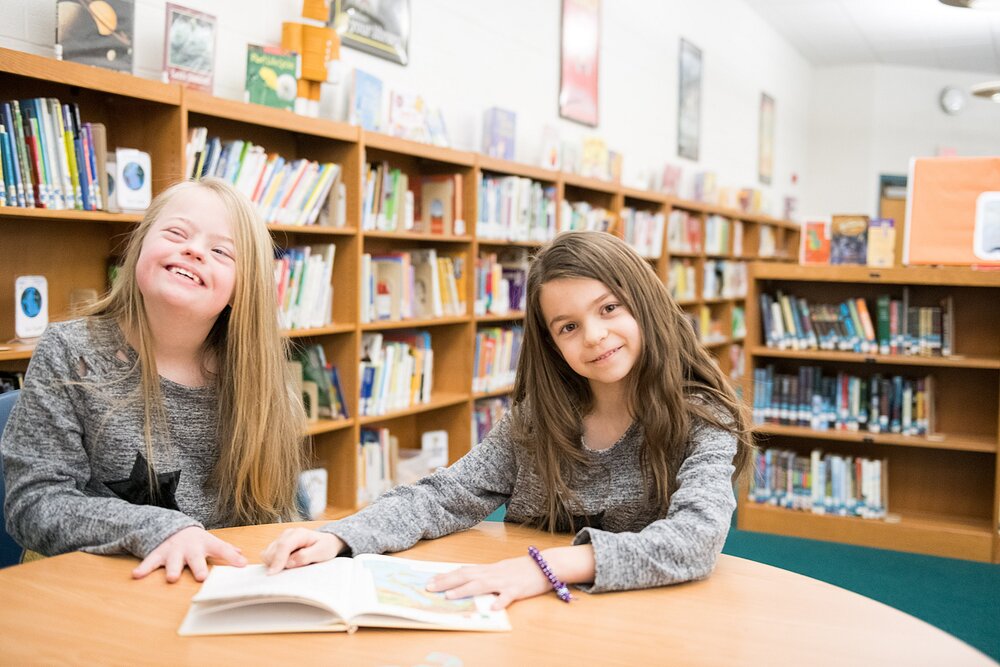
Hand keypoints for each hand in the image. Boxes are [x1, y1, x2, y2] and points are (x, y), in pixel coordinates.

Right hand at [132, 526, 245, 582]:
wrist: (174, 527)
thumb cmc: (197, 541)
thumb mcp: (212, 543)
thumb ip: (227, 551)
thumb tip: (244, 560)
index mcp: (206, 544)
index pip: (222, 549)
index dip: (232, 556)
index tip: (241, 565)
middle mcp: (190, 547)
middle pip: (195, 558)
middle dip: (198, 567)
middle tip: (201, 577)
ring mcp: (174, 550)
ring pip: (173, 560)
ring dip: (173, 569)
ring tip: (172, 578)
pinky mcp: (159, 553)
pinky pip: (150, 560)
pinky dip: (144, 568)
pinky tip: (137, 575)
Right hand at [261, 528, 344, 573]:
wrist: (326, 542)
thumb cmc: (325, 547)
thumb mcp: (322, 552)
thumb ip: (306, 556)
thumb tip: (290, 562)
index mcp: (299, 533)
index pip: (283, 545)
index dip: (277, 560)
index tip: (273, 573)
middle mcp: (287, 534)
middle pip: (272, 551)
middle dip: (277, 564)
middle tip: (293, 569)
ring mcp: (280, 539)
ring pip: (267, 554)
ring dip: (274, 564)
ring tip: (292, 566)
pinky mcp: (276, 545)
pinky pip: (267, 556)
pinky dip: (272, 563)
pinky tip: (284, 564)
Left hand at [426, 556, 550, 609]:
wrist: (546, 564)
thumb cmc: (523, 569)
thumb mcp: (501, 570)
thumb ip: (485, 575)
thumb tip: (467, 581)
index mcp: (489, 569)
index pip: (463, 571)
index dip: (446, 576)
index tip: (430, 581)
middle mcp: (494, 573)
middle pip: (467, 576)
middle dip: (447, 582)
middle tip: (429, 588)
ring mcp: (505, 581)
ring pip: (482, 584)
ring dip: (465, 590)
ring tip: (450, 596)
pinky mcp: (518, 589)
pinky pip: (508, 596)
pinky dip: (500, 601)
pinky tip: (492, 608)